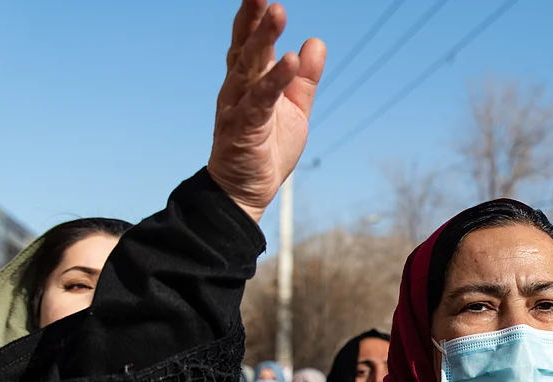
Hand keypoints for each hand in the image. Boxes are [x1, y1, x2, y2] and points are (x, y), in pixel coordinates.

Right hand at [207, 0, 325, 221]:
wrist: (246, 191)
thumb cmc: (266, 148)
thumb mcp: (294, 109)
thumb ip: (303, 78)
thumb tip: (315, 42)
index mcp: (248, 80)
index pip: (248, 41)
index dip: (254, 17)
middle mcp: (237, 87)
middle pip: (245, 46)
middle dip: (254, 18)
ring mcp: (238, 106)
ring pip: (249, 66)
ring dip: (263, 38)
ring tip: (277, 12)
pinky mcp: (245, 128)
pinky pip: (260, 100)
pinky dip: (275, 80)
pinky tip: (288, 61)